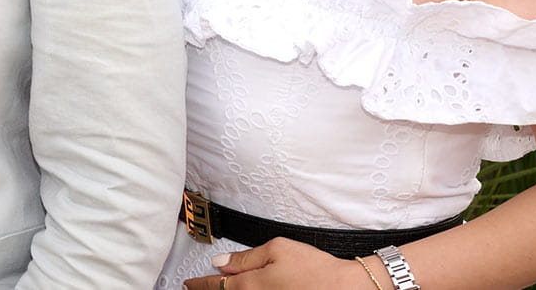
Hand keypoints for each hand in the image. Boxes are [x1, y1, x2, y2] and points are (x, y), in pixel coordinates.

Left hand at [184, 239, 375, 289]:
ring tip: (217, 288)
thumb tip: (220, 262)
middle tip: (195, 288)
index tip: (188, 283)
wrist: (346, 288)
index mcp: (250, 284)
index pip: (215, 285)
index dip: (199, 284)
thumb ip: (245, 257)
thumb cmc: (315, 269)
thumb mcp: (277, 249)